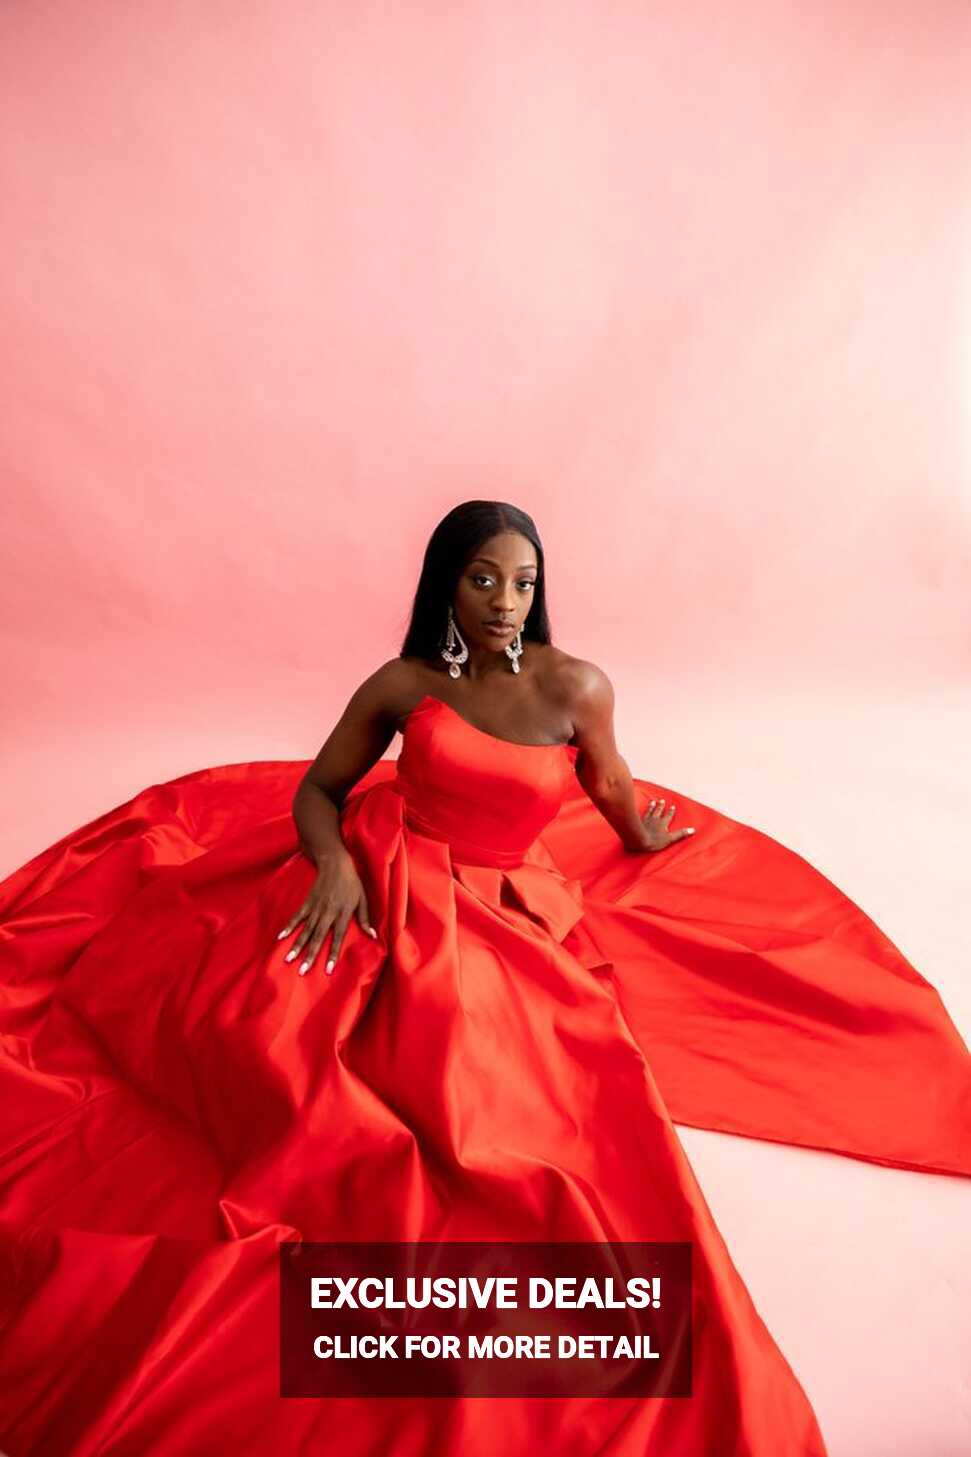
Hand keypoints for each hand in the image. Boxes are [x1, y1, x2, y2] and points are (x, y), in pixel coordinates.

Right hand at [276, 850, 377, 975]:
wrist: (335, 863)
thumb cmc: (352, 883)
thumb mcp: (363, 899)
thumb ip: (365, 919)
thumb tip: (373, 936)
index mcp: (343, 913)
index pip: (337, 937)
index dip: (333, 954)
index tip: (328, 970)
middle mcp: (328, 913)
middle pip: (318, 937)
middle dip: (310, 955)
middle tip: (302, 971)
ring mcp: (316, 908)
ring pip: (305, 930)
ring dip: (297, 945)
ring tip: (288, 959)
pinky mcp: (308, 902)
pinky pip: (297, 917)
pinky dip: (289, 926)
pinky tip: (281, 938)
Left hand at [640, 797, 695, 852]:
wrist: (638, 839)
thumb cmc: (654, 840)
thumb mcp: (670, 838)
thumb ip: (681, 834)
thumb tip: (693, 830)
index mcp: (663, 823)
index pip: (668, 816)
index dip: (671, 811)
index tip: (672, 806)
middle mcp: (655, 819)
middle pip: (658, 811)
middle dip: (661, 806)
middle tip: (662, 801)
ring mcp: (646, 820)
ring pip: (649, 811)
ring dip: (651, 806)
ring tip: (652, 802)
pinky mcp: (638, 822)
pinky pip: (641, 814)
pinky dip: (642, 811)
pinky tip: (639, 809)